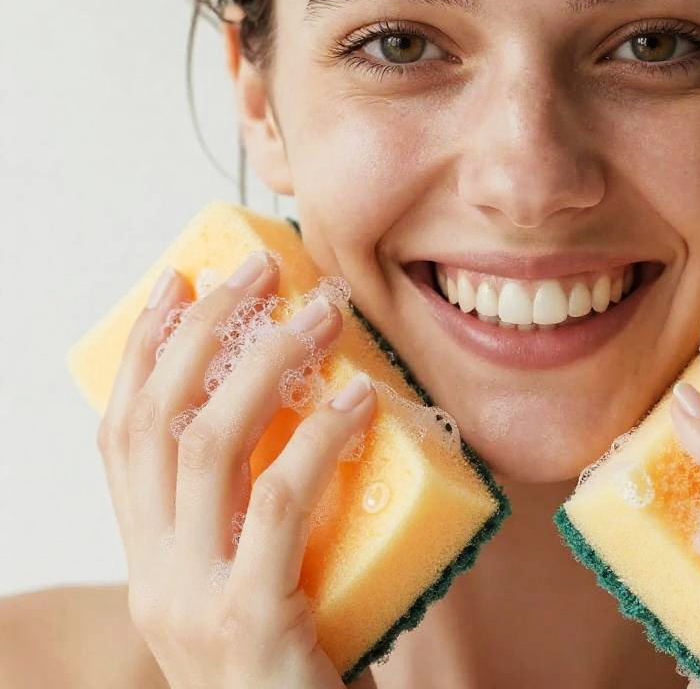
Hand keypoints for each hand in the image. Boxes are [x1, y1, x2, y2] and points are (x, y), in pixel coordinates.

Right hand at [95, 250, 378, 688]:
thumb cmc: (292, 664)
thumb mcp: (253, 582)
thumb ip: (260, 514)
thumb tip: (322, 406)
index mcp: (150, 559)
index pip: (122, 434)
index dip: (144, 349)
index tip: (179, 280)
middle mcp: (154, 575)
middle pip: (156, 421)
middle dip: (205, 329)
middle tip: (263, 268)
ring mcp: (192, 599)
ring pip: (208, 444)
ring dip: (267, 362)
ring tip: (321, 311)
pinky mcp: (249, 621)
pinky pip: (278, 502)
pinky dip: (318, 438)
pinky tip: (360, 400)